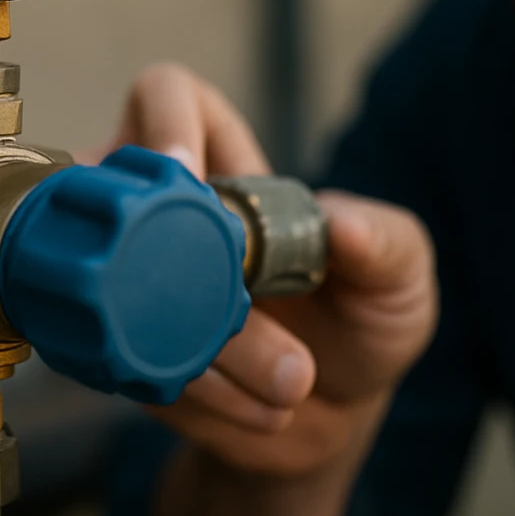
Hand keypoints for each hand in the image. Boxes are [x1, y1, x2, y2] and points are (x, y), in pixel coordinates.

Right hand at [110, 63, 437, 477]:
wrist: (335, 417)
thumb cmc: (365, 318)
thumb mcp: (402, 273)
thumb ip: (387, 241)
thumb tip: (343, 225)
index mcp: (227, 170)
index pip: (166, 98)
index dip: (161, 120)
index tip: (184, 169)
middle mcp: (165, 219)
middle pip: (112, 193)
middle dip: (172, 258)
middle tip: (238, 308)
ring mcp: (133, 287)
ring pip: (122, 295)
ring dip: (211, 351)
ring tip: (289, 384)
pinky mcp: (124, 357)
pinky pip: (132, 369)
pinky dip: (204, 398)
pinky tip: (260, 409)